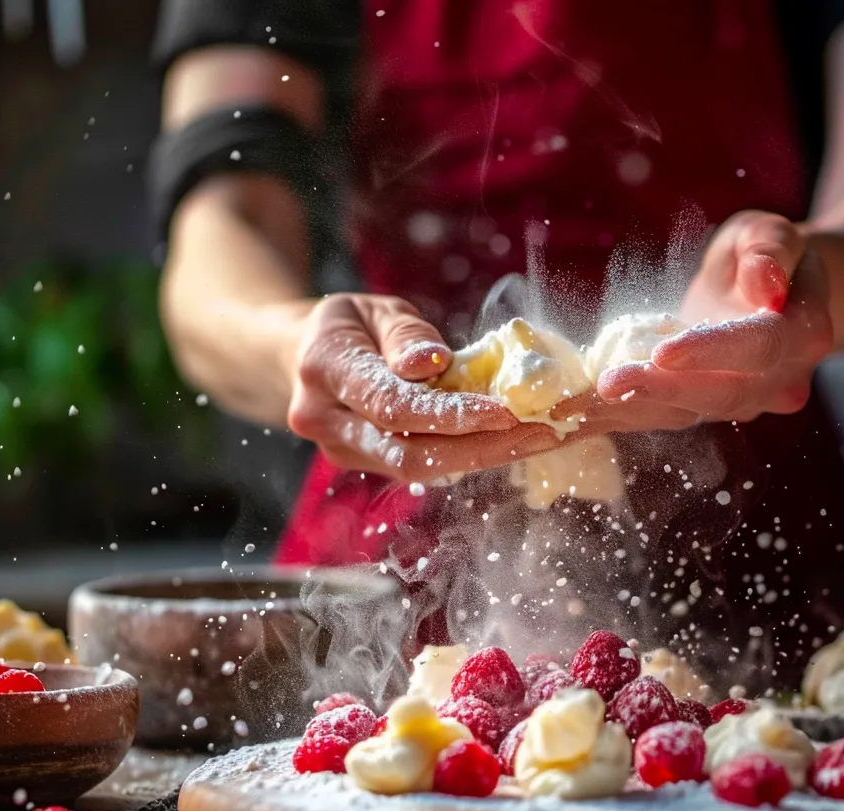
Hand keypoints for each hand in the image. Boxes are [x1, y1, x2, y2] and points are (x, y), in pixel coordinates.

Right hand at [284, 293, 564, 482]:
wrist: (301, 356)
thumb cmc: (349, 325)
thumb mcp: (376, 309)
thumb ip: (405, 335)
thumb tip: (433, 361)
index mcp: (324, 368)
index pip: (393, 405)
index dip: (451, 415)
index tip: (506, 412)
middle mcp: (324, 420)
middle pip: (408, 453)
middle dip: (480, 448)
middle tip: (542, 434)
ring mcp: (341, 450)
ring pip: (418, 468)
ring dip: (483, 457)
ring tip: (539, 440)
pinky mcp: (365, 464)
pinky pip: (421, 466)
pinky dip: (470, 454)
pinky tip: (513, 442)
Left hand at [592, 211, 833, 426]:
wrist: (774, 291)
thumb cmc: (767, 253)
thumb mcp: (772, 232)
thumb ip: (771, 249)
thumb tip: (765, 284)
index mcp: (802, 333)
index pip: (758, 347)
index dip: (711, 351)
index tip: (663, 350)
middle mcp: (778, 380)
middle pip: (721, 393)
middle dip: (660, 390)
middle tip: (606, 383)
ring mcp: (741, 401)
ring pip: (687, 413)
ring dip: (630, 410)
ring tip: (576, 406)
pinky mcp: (704, 407)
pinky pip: (662, 415)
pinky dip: (618, 417)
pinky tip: (573, 418)